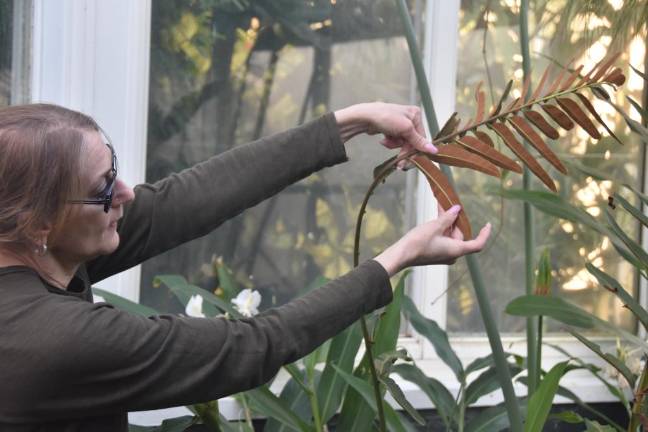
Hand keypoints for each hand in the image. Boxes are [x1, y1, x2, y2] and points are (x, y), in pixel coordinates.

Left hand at [334, 103, 437, 167]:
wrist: (364, 117)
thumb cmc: (385, 118)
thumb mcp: (405, 129)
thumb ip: (418, 141)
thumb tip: (434, 150)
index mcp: (416, 114)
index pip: (421, 137)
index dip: (415, 150)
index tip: (409, 161)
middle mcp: (409, 118)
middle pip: (412, 141)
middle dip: (403, 150)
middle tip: (399, 163)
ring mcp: (399, 123)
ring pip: (403, 142)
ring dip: (395, 146)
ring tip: (386, 142)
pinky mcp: (391, 128)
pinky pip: (395, 140)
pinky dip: (390, 142)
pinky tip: (383, 139)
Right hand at [374, 205, 490, 276]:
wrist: (402, 255)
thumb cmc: (419, 242)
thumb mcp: (435, 226)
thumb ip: (448, 217)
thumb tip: (457, 209)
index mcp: (456, 250)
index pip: (478, 244)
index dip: (485, 234)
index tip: (488, 224)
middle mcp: (452, 254)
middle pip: (460, 235)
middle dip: (455, 220)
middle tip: (451, 204)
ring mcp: (443, 254)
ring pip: (450, 235)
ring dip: (447, 222)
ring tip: (442, 206)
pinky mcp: (435, 252)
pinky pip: (443, 238)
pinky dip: (441, 228)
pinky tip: (437, 216)